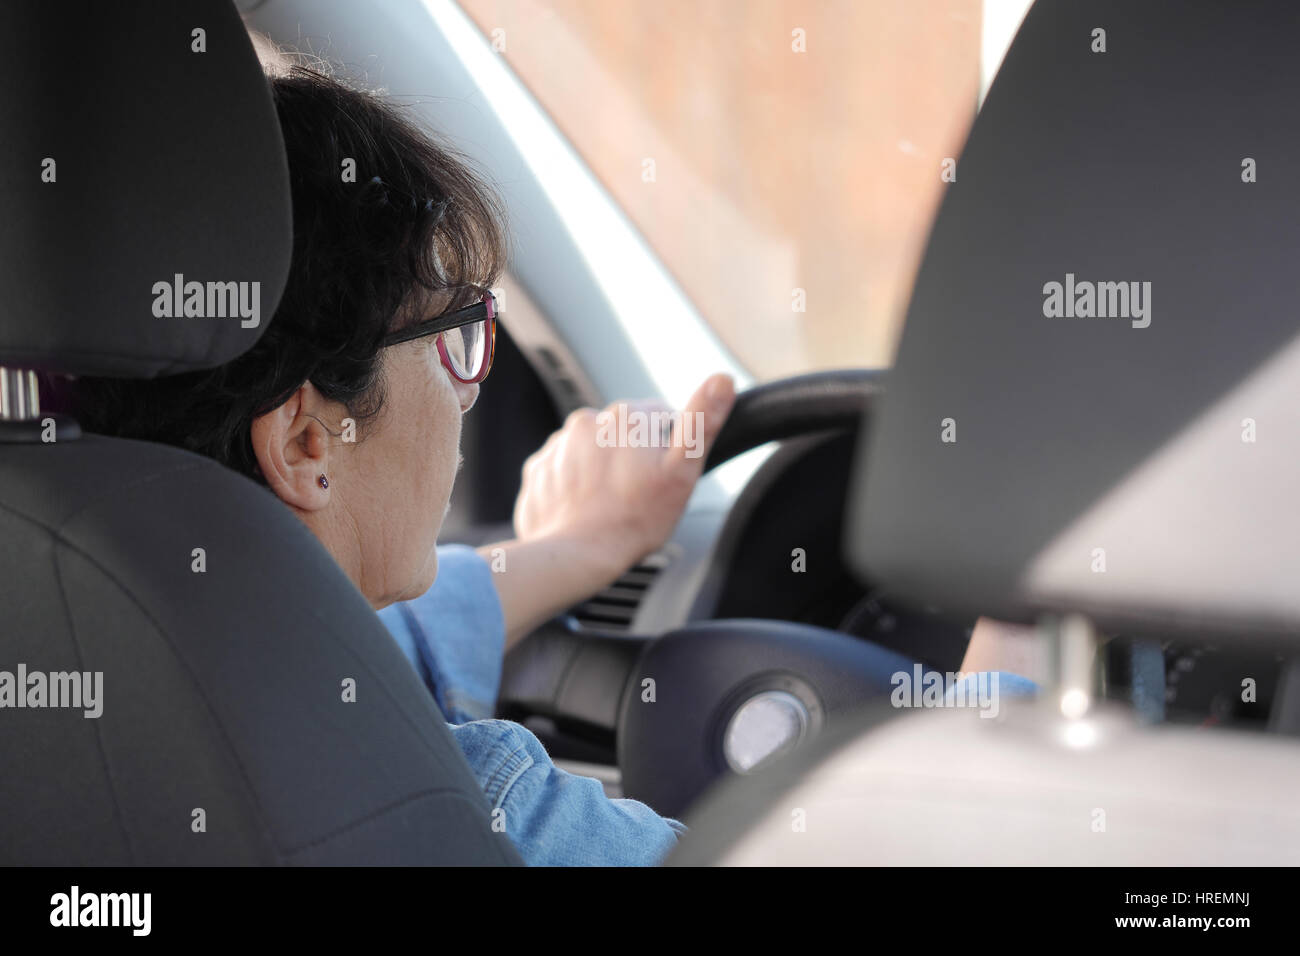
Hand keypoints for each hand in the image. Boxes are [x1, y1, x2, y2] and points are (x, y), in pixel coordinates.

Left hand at [513, 373, 736, 574]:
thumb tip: (722, 380)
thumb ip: (702, 422)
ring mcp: (557, 445)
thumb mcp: (682, 471)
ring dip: (601, 469)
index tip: (663, 474)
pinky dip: (574, 484)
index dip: (668, 447)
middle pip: (622, 434)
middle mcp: (587, 420)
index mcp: (626, 416)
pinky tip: (585, 506)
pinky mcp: (538, 469)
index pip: (659, 418)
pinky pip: (563, 469)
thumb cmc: (634, 519)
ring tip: (610, 503)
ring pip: (591, 451)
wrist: (577, 554)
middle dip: (632, 457)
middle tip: (638, 494)